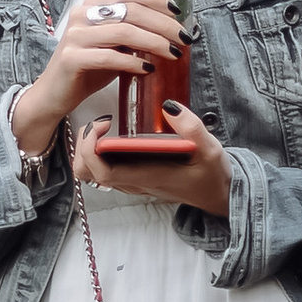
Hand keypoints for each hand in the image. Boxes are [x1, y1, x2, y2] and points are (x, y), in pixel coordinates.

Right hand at [10, 0, 190, 161]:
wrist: (55, 94)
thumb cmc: (88, 68)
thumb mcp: (114, 46)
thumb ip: (134, 33)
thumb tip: (171, 30)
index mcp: (92, 5)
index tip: (177, 13)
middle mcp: (82, 14)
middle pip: (131, 10)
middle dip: (163, 24)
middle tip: (183, 38)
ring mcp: (75, 35)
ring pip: (123, 31)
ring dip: (154, 42)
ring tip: (172, 54)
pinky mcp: (71, 58)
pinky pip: (109, 56)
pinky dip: (133, 62)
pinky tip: (147, 69)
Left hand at [72, 99, 230, 219]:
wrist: (218, 194)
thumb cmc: (212, 174)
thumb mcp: (210, 149)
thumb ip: (191, 128)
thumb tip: (168, 107)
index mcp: (148, 177)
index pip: (104, 172)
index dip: (91, 149)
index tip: (102, 124)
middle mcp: (135, 183)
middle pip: (89, 173)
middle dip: (82, 146)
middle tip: (98, 123)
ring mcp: (133, 184)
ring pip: (93, 174)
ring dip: (87, 151)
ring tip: (100, 129)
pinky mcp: (135, 180)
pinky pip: (104, 171)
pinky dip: (96, 154)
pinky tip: (110, 136)